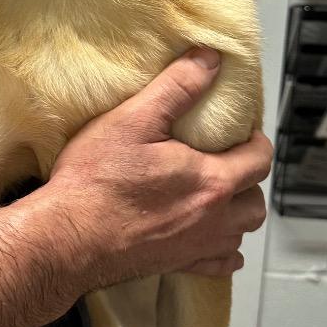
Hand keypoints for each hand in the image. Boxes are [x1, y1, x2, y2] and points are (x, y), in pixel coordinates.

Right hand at [43, 48, 270, 287]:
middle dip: (250, 180)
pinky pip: (219, 265)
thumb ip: (177, 87)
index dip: (257, 141)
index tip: (242, 132)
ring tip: (220, 195)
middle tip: (230, 161)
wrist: (66, 237)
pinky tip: (209, 238)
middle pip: (256, 202)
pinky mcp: (175, 265)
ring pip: (241, 234)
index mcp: (210, 181)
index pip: (259, 160)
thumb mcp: (134, 119)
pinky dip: (223, 252)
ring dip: (238, 214)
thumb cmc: (95, 182)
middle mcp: (211, 219)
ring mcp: (195, 247)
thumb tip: (208, 61)